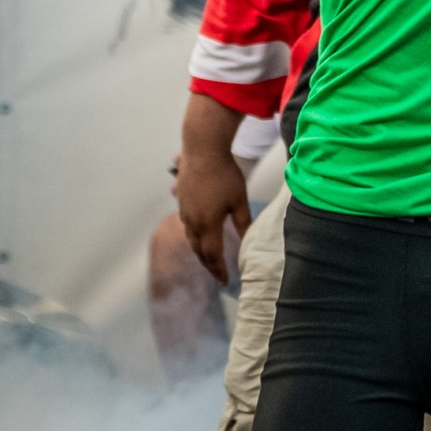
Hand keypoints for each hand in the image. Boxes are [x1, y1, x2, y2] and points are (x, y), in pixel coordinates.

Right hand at [175, 146, 250, 285]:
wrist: (202, 150)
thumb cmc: (224, 174)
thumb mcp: (239, 200)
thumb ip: (243, 223)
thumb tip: (249, 241)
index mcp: (207, 225)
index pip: (212, 256)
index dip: (219, 270)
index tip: (225, 281)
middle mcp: (192, 221)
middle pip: (199, 250)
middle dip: (209, 264)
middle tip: (218, 272)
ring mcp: (184, 210)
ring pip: (191, 237)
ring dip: (201, 249)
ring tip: (210, 256)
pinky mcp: (181, 200)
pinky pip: (187, 224)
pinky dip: (195, 234)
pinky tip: (201, 231)